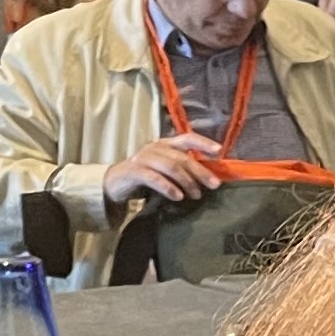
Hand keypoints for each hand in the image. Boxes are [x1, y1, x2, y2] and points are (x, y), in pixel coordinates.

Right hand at [103, 132, 227, 204]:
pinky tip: (178, 197)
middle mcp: (156, 147)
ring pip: (171, 166)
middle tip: (214, 185)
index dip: (203, 143)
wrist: (115, 183)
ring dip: (187, 181)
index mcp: (165, 144)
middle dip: (200, 171)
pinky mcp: (134, 171)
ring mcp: (144, 158)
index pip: (187, 138)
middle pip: (182, 157)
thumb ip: (182, 170)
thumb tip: (209, 179)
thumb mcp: (165, 170)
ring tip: (196, 195)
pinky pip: (154, 178)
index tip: (219, 151)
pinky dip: (168, 187)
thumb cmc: (145, 177)